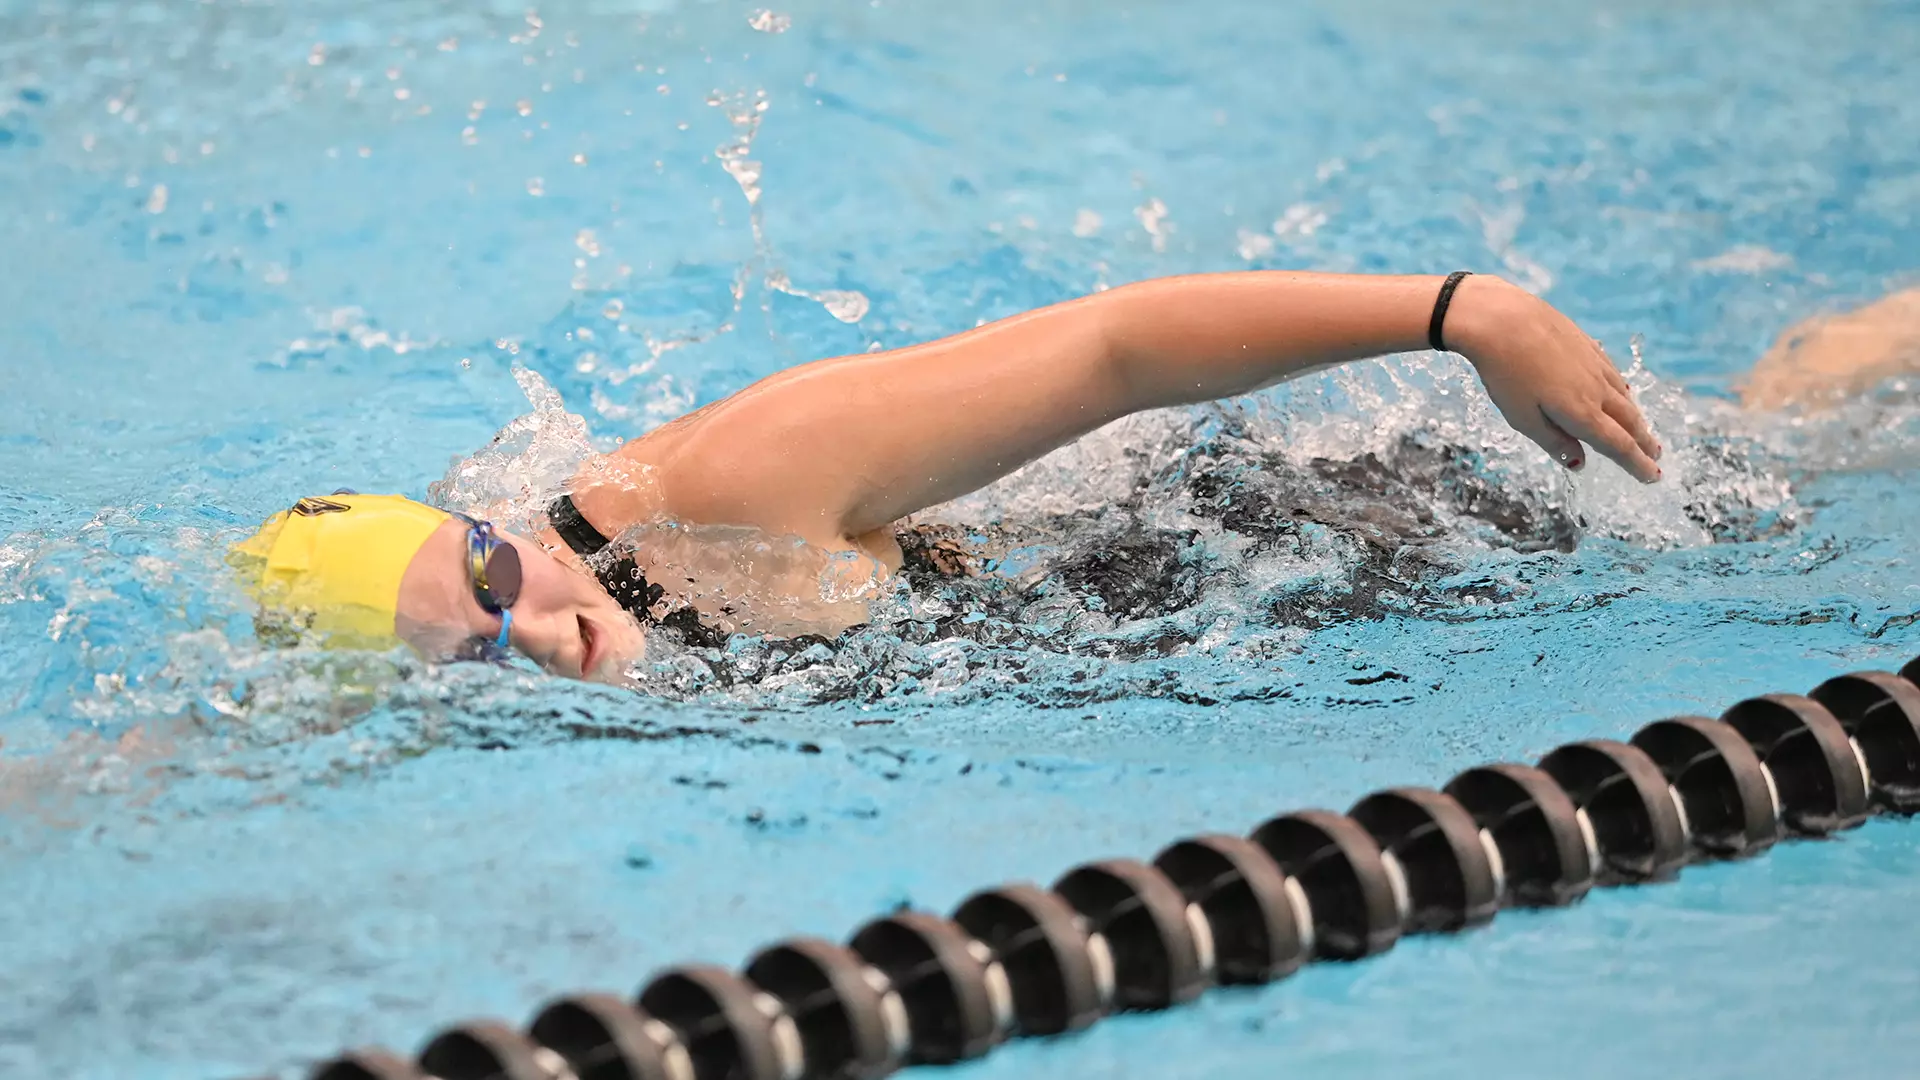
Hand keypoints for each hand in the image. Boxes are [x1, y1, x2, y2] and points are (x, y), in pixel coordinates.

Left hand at [1445, 275, 1662, 482]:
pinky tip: (1623, 391)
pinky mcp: (1586, 343)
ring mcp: (1593, 363)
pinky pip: (1612, 373)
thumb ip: (1554, 442)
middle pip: (1628, 421)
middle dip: (1643, 442)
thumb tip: (1580, 464)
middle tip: (1655, 456)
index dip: (1636, 464)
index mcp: (1581, 413)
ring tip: (1642, 430)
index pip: (1617, 445)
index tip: (1652, 476)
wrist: (1501, 318)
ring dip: (1636, 417)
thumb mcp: (1522, 418)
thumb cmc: (1505, 372)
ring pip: (1623, 396)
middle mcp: (1596, 389)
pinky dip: (1622, 389)